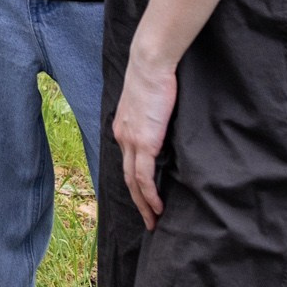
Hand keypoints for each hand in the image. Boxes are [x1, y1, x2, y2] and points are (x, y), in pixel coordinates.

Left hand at [113, 48, 179, 229]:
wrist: (150, 65)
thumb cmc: (154, 79)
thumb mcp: (149, 104)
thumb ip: (152, 121)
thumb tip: (164, 132)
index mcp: (122, 129)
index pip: (127, 163)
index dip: (135, 183)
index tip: (144, 198)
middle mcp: (122, 138)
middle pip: (127, 178)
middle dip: (137, 202)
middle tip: (148, 220)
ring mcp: (131, 141)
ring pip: (133, 182)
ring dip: (144, 204)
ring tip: (154, 221)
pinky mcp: (144, 142)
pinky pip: (143, 176)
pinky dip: (149, 194)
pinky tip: (157, 207)